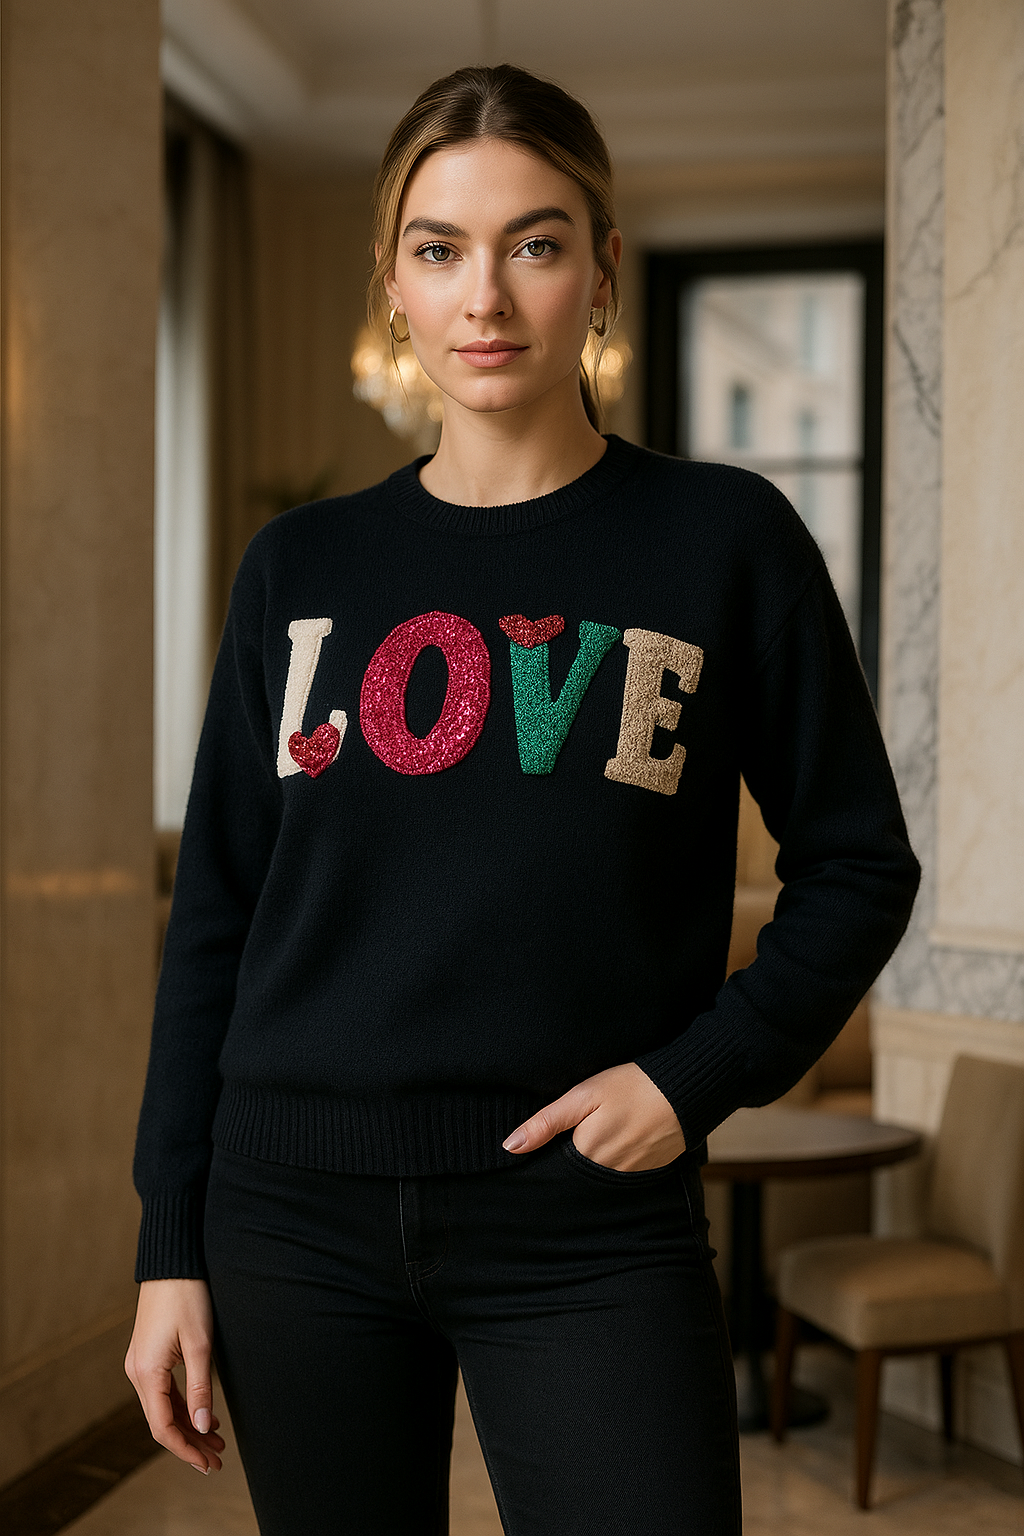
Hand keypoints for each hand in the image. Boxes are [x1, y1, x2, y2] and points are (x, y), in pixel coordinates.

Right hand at [125, 1279, 224, 1472]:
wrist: (172, 1261)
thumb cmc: (187, 1296)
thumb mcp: (200, 1343)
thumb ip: (200, 1387)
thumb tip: (203, 1426)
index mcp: (146, 1372)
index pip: (162, 1427)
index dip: (185, 1449)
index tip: (208, 1464)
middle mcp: (137, 1372)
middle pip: (162, 1420)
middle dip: (190, 1442)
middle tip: (218, 1460)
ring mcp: (141, 1363)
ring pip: (163, 1407)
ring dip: (188, 1425)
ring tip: (217, 1441)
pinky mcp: (148, 1354)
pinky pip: (163, 1391)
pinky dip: (182, 1406)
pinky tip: (203, 1414)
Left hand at [502, 1062, 685, 1170]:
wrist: (685, 1090)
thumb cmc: (632, 1086)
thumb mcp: (583, 1095)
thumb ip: (547, 1122)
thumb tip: (510, 1146)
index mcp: (586, 1154)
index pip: (555, 1165)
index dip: (549, 1151)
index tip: (554, 1134)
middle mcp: (607, 1173)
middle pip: (577, 1172)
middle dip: (573, 1156)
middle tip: (585, 1124)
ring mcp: (630, 1174)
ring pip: (600, 1173)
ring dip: (596, 1157)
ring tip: (605, 1127)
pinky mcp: (649, 1170)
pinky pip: (623, 1171)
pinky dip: (619, 1156)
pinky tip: (624, 1134)